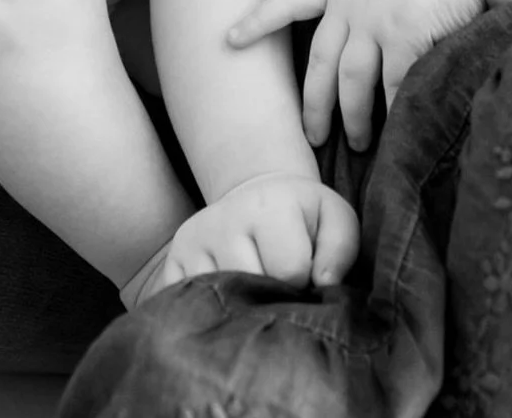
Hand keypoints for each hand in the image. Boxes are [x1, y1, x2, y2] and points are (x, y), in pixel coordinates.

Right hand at [149, 175, 359, 292]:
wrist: (256, 197)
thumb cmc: (300, 216)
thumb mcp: (333, 219)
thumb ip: (340, 250)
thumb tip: (325, 284)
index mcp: (267, 205)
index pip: (290, 272)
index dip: (304, 283)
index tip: (304, 273)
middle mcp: (222, 220)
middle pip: (253, 289)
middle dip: (272, 297)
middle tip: (279, 285)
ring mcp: (191, 243)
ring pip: (221, 303)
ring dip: (242, 308)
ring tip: (255, 291)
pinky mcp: (170, 266)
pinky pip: (188, 308)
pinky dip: (211, 314)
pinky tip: (228, 300)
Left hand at [229, 0, 487, 150]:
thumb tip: (372, 21)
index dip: (261, 20)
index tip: (229, 38)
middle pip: (321, 62)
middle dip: (314, 104)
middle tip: (311, 137)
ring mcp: (375, 20)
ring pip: (351, 83)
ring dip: (353, 119)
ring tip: (359, 143)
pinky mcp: (402, 38)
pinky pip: (392, 88)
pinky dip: (392, 112)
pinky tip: (395, 130)